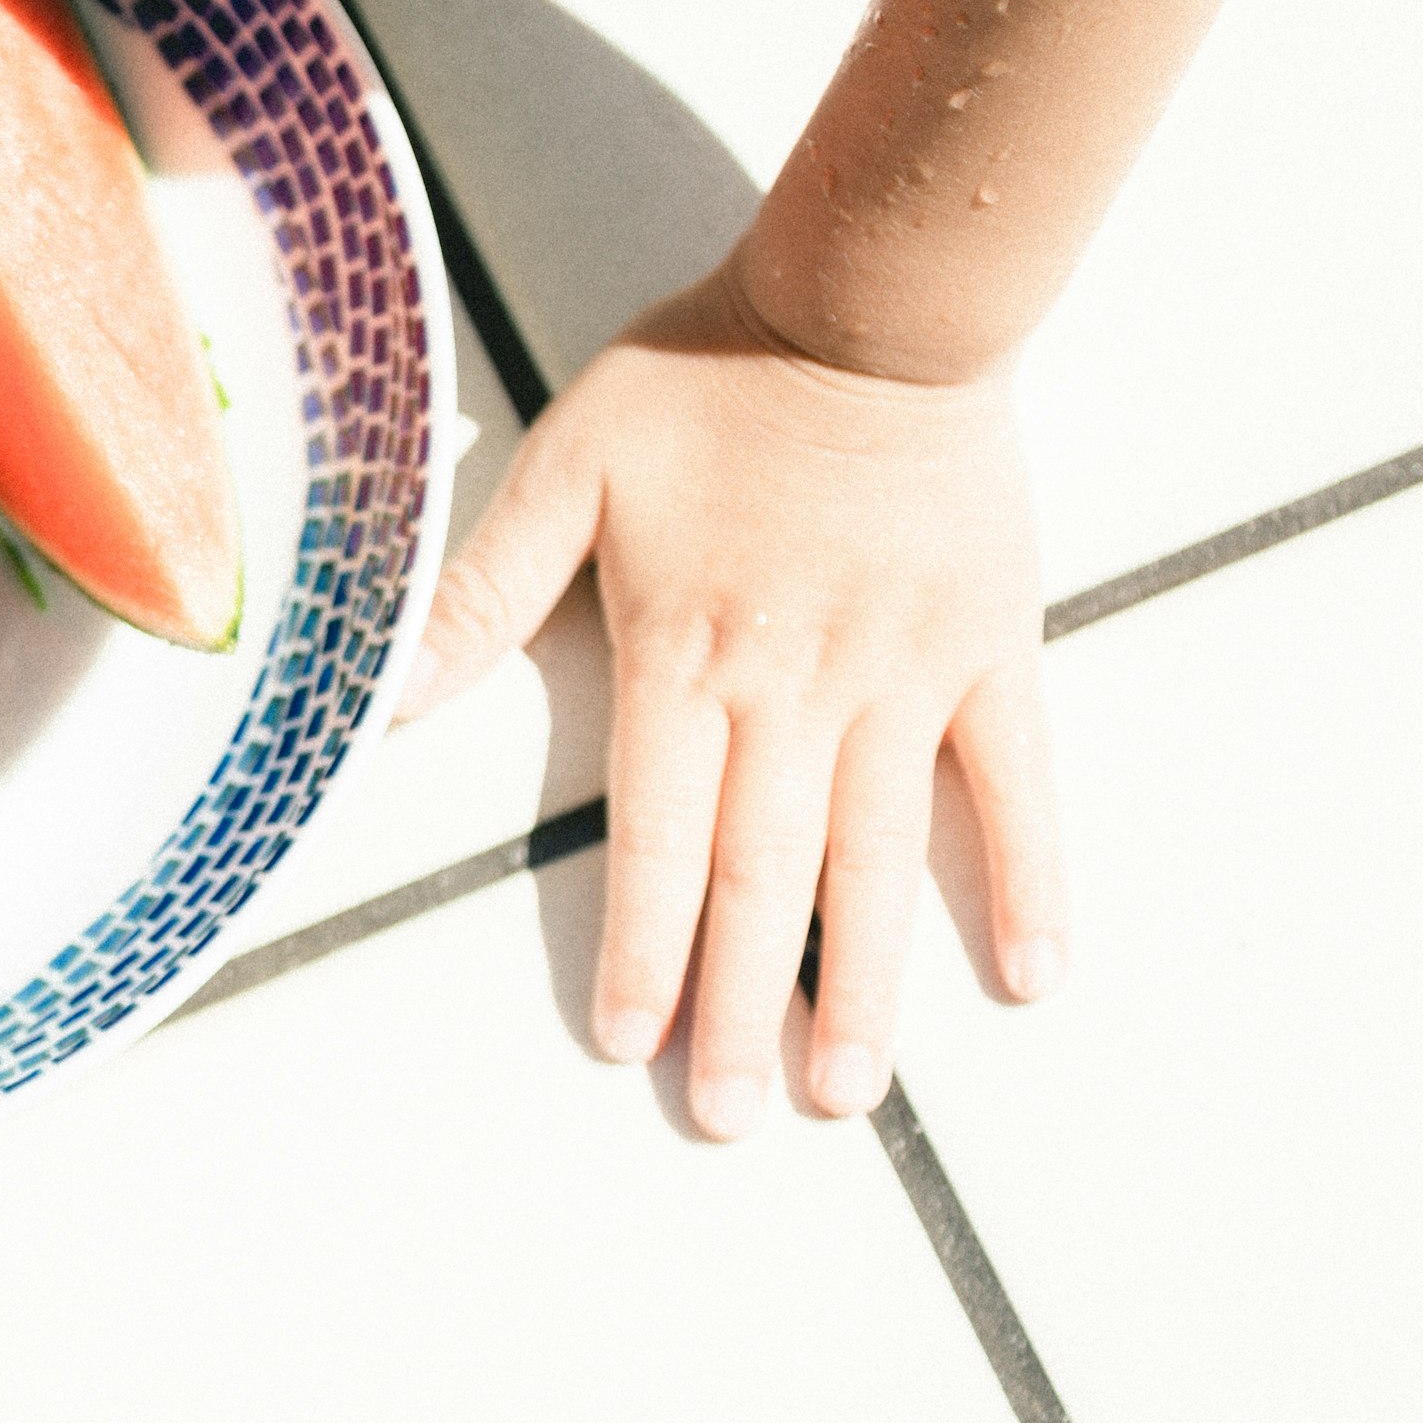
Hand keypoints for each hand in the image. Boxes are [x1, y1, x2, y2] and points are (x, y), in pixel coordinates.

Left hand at [395, 265, 1065, 1136]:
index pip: (656, 837)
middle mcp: (795, 689)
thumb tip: (393, 696)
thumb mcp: (567, 464)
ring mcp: (903, 677)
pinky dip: (1029, 877)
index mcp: (684, 654)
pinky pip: (1017, 781)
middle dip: (741, 1007)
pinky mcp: (994, 647)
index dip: (643, 948)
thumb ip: (484, 590)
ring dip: (864, 983)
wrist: (873, 302)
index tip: (629, 1042)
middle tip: (728, 1120)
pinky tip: (1026, 976)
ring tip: (844, 1092)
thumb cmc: (710, 374)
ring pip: (881, 858)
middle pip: (763, 878)